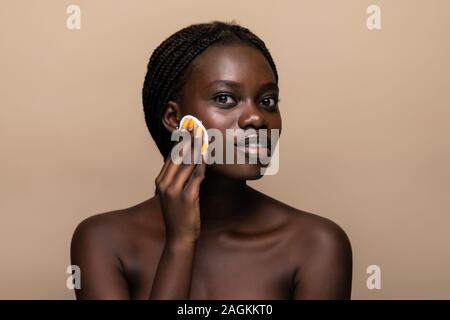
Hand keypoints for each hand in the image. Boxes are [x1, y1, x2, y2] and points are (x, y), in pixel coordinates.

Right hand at [154, 125, 206, 242]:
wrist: (179, 237)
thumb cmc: (178, 216)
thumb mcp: (171, 195)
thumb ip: (176, 179)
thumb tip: (188, 163)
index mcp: (160, 182)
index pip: (171, 156)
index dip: (181, 142)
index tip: (189, 131)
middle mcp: (165, 184)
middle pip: (179, 157)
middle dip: (190, 141)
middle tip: (200, 129)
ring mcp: (174, 191)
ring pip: (187, 165)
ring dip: (198, 150)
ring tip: (207, 139)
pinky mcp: (186, 198)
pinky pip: (196, 177)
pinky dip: (203, 166)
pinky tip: (209, 158)